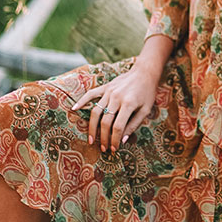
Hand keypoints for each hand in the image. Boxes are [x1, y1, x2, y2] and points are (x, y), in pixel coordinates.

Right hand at [71, 35, 174, 151]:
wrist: (145, 72)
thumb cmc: (147, 92)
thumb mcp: (146, 109)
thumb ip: (134, 124)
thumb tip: (122, 141)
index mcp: (129, 104)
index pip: (118, 127)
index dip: (114, 140)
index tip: (114, 149)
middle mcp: (117, 98)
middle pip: (105, 122)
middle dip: (103, 138)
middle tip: (103, 148)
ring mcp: (109, 92)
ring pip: (96, 112)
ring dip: (92, 127)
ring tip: (91, 139)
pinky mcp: (105, 87)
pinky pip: (91, 94)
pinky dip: (81, 101)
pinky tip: (74, 109)